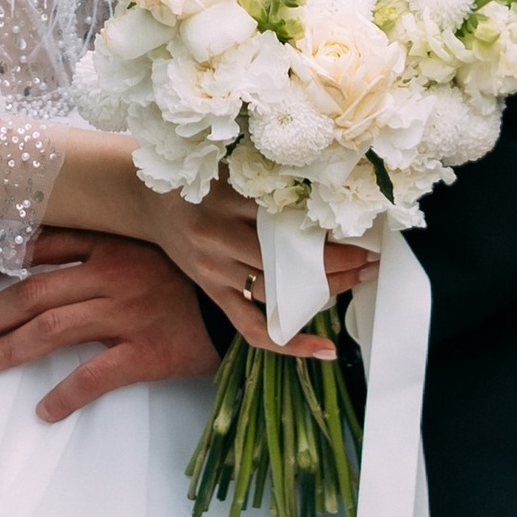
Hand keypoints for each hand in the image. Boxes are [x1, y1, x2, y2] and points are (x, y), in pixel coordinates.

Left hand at [0, 229, 216, 423]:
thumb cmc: (194, 269)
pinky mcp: (147, 351)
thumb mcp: (152, 238)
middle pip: (34, 291)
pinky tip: (44, 410)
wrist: (250, 298)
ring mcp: (128, 312)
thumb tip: (59, 241)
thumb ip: (109, 237)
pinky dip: (66, 394)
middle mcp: (112, 273)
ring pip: (53, 328)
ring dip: (12, 347)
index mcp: (111, 241)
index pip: (41, 246)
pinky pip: (96, 376)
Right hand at [147, 176, 375, 358]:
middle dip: (335, 263)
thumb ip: (266, 178)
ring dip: (322, 291)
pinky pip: (252, 328)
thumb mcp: (227, 166)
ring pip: (276, 292)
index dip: (326, 229)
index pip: (286, 219)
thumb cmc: (195, 178)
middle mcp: (219, 238)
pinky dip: (289, 344)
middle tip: (370, 260)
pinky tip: (323, 350)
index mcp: (225, 200)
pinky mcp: (214, 295)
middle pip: (286, 260)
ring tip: (357, 282)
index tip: (360, 229)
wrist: (146, 199)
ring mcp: (215, 272)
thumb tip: (324, 188)